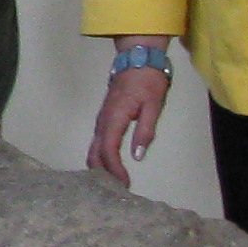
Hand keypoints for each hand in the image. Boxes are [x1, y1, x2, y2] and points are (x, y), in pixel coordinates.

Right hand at [87, 65, 170, 186]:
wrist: (137, 57)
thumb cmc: (148, 80)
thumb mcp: (154, 105)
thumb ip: (145, 130)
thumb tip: (137, 156)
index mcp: (115, 117)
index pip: (108, 150)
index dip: (114, 170)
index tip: (124, 184)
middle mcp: (103, 120)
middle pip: (95, 153)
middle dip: (104, 173)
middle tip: (118, 189)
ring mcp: (101, 119)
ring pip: (93, 148)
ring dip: (101, 166)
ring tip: (115, 182)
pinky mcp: (104, 118)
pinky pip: (97, 142)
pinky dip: (101, 156)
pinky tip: (110, 165)